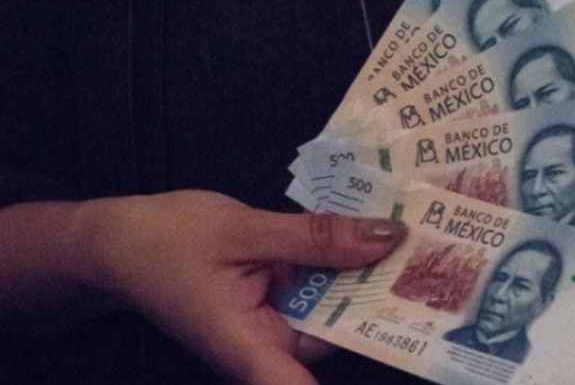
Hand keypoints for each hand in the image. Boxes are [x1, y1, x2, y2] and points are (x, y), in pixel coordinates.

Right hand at [74, 190, 406, 384]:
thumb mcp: (245, 231)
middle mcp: (271, 349)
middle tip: (446, 259)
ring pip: (336, 306)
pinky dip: (341, 261)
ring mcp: (275, 325)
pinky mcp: (277, 302)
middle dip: (388, 299)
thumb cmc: (165, 241)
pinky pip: (319, 287)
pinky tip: (373, 230)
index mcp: (254, 351)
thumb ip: (316, 238)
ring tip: (424, 239)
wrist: (115, 240)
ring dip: (369, 274)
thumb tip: (388, 239)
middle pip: (343, 334)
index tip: (424, 341)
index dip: (372, 358)